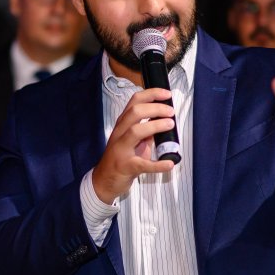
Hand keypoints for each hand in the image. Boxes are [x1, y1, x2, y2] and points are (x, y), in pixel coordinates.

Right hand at [92, 88, 175, 202]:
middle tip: (170, 112)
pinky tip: (169, 163)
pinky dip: (158, 164)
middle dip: (155, 108)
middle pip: (134, 112)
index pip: (135, 101)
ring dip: (155, 126)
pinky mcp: (126, 167)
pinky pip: (143, 165)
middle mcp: (120, 134)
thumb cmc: (120, 158)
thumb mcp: (132, 140)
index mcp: (122, 124)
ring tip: (170, 124)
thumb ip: (146, 129)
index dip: (152, 94)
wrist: (104, 180)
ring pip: (135, 131)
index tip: (167, 94)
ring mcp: (121, 150)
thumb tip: (164, 120)